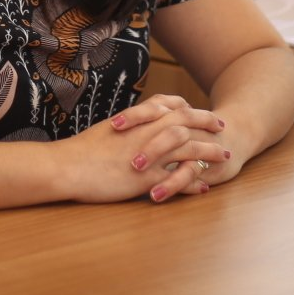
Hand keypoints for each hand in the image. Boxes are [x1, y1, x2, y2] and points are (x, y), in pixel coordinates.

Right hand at [56, 94, 229, 204]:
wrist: (69, 166)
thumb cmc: (83, 150)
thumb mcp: (110, 131)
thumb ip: (129, 127)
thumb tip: (137, 125)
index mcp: (138, 119)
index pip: (172, 107)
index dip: (191, 109)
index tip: (203, 111)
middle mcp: (147, 132)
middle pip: (187, 123)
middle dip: (207, 124)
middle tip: (222, 127)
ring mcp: (149, 154)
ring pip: (189, 149)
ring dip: (209, 152)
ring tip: (225, 157)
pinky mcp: (147, 177)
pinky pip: (178, 178)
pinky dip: (195, 182)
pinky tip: (205, 187)